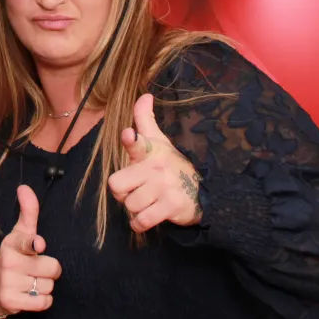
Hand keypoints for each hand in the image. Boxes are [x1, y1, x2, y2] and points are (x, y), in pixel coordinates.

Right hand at [0, 185, 62, 316]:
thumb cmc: (12, 258)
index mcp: (12, 244)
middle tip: (35, 270)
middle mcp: (9, 262)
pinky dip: (43, 301)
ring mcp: (9, 283)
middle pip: (52, 268)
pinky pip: (44, 302)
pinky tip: (30, 296)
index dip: (34, 244)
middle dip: (49, 271)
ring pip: (49, 286)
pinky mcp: (12, 302)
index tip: (38, 245)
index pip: (25, 242)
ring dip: (45, 287)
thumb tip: (24, 187)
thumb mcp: (18, 235)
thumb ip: (28, 212)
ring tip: (30, 283)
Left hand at [106, 93, 203, 232]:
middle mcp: (156, 168)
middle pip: (117, 185)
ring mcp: (164, 188)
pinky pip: (142, 220)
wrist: (201, 192)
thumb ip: (145, 120)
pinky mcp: (170, 207)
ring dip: (134, 209)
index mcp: (151, 151)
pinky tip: (147, 217)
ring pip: (130, 205)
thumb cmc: (170, 165)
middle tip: (133, 190)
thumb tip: (144, 95)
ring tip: (146, 202)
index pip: (139, 142)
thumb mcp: (159, 141)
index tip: (128, 135)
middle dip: (121, 193)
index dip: (131, 139)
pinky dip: (140, 223)